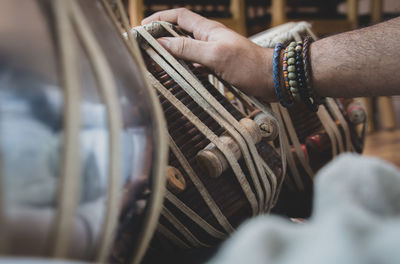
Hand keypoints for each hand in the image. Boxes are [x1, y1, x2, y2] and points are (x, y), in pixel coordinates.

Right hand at [142, 8, 274, 100]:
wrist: (272, 79)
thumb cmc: (247, 65)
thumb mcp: (215, 54)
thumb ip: (188, 47)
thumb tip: (162, 42)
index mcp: (208, 30)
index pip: (178, 16)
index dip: (159, 18)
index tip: (143, 27)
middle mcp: (209, 39)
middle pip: (180, 33)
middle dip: (162, 38)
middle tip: (146, 50)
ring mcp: (214, 53)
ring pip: (186, 51)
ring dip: (172, 57)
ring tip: (157, 66)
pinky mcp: (219, 67)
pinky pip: (196, 66)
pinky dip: (185, 70)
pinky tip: (179, 78)